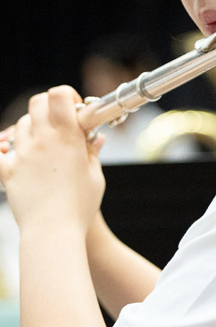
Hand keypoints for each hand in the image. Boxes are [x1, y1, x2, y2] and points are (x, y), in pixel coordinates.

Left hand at [0, 86, 104, 233]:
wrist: (53, 232)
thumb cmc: (80, 207)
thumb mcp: (95, 176)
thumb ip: (92, 153)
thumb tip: (94, 138)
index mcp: (68, 136)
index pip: (59, 94)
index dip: (66, 95)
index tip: (73, 109)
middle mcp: (43, 139)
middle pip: (38, 103)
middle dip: (48, 106)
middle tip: (57, 122)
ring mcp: (23, 153)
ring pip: (22, 124)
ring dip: (33, 128)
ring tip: (43, 146)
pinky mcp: (9, 170)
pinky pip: (1, 150)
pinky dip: (7, 149)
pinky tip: (15, 156)